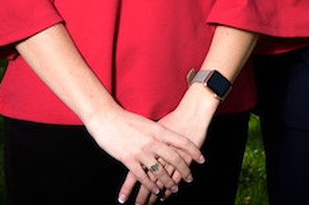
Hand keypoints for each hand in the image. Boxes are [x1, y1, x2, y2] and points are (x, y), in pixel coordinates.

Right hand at [118, 85, 217, 203]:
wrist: (106, 118)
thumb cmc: (127, 119)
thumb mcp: (148, 123)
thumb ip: (158, 132)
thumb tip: (168, 138)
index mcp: (159, 130)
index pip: (182, 142)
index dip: (194, 151)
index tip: (202, 160)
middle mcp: (153, 141)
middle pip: (174, 158)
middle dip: (184, 170)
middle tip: (189, 178)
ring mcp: (141, 151)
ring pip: (160, 170)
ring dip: (168, 182)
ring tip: (174, 189)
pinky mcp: (128, 159)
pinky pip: (143, 175)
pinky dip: (151, 185)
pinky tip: (156, 191)